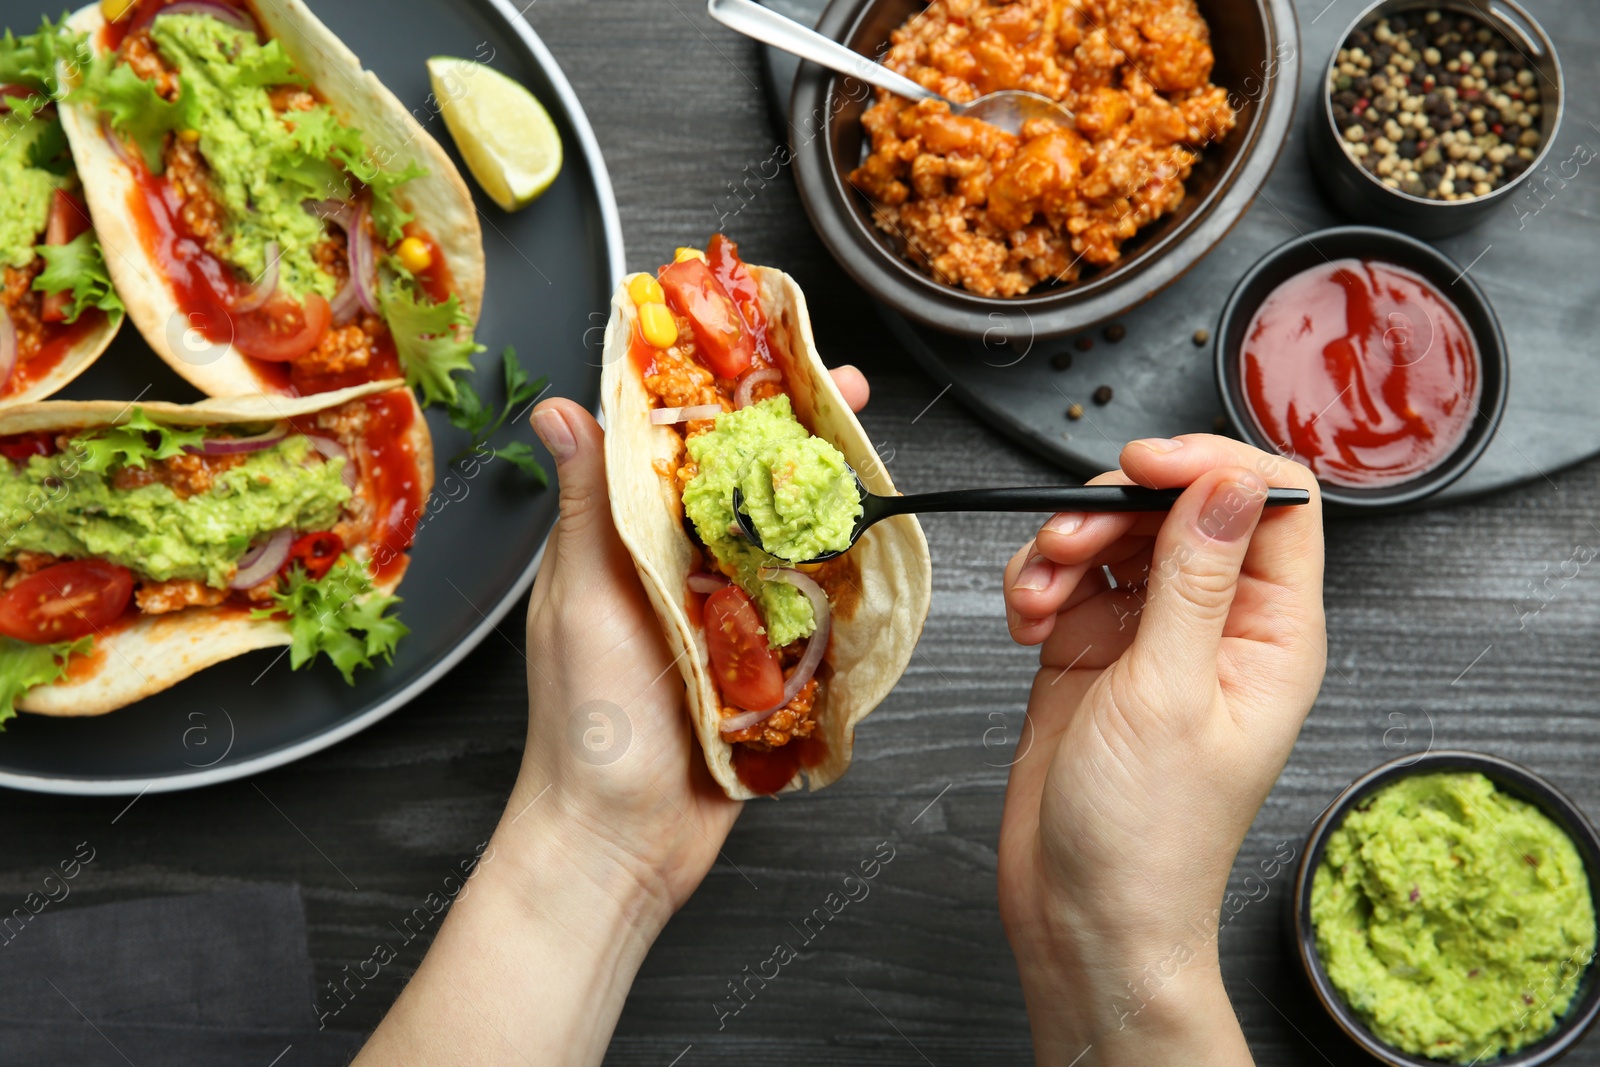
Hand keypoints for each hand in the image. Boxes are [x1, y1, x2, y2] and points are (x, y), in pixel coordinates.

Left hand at [510, 362, 870, 911]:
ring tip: (865, 457)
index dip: (710, 392)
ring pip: (774, 538)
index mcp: (619, 542)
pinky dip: (833, 576)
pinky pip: (800, 607)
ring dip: (817, 497)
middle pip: (735, 483)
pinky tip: (869, 546)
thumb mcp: (582, 601)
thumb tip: (556, 409)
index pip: (666, 446)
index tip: (752, 344)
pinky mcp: (756, 664)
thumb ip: (587, 509)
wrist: (620, 844)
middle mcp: (669, 569)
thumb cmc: (586, 727)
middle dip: (788, 434)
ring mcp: (716, 616)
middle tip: (843, 391)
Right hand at [996, 436, 1324, 1066]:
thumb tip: (1230, 480)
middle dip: (1114, 509)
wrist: (1081, 913)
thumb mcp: (1168, 693)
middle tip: (1068, 542)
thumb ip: (1194, 577)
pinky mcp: (1093, 653)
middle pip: (1179, 507)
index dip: (1210, 466)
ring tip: (1037, 594)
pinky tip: (1025, 620)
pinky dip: (1038, 583)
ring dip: (1064, 546)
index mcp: (1272, 633)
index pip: (1273, 502)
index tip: (1143, 466)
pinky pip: (1069, 579)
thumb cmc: (1146, 834)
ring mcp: (1153, 638)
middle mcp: (1218, 625)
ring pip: (1117, 537)